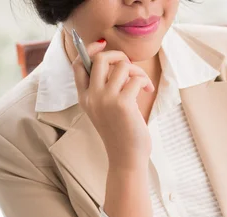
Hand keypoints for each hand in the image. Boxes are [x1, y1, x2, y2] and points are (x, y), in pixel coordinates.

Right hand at [72, 39, 154, 168]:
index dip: (90, 50)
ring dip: (136, 71)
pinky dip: (144, 81)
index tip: (103, 47)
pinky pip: (135, 78)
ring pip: (121, 66)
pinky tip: (148, 91)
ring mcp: (106, 100)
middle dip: (118, 55)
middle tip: (129, 67)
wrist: (126, 159)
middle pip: (100, 58)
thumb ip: (104, 90)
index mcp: (84, 98)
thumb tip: (116, 63)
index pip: (78, 65)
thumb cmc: (120, 135)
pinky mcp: (123, 104)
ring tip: (142, 84)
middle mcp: (92, 97)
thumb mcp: (104, 111)